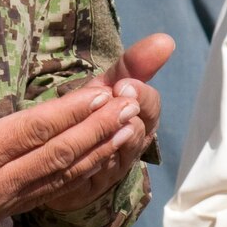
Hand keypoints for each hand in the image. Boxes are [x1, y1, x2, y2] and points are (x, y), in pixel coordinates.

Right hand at [0, 52, 155, 226]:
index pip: (33, 131)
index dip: (72, 112)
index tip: (104, 92)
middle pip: (59, 155)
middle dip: (99, 129)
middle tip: (133, 105)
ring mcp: (0, 203)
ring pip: (61, 178)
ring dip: (99, 153)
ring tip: (131, 129)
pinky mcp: (1, 212)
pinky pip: (51, 194)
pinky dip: (82, 176)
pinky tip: (103, 160)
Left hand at [41, 33, 172, 212]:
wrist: (60, 153)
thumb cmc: (89, 112)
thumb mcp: (106, 86)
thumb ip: (133, 65)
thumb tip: (167, 40)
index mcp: (139, 118)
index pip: (150, 105)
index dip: (140, 95)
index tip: (124, 84)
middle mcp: (131, 146)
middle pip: (139, 133)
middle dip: (126, 118)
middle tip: (115, 101)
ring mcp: (112, 168)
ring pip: (117, 156)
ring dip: (109, 139)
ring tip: (100, 125)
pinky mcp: (89, 186)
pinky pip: (91, 176)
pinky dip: (87, 162)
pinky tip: (79, 150)